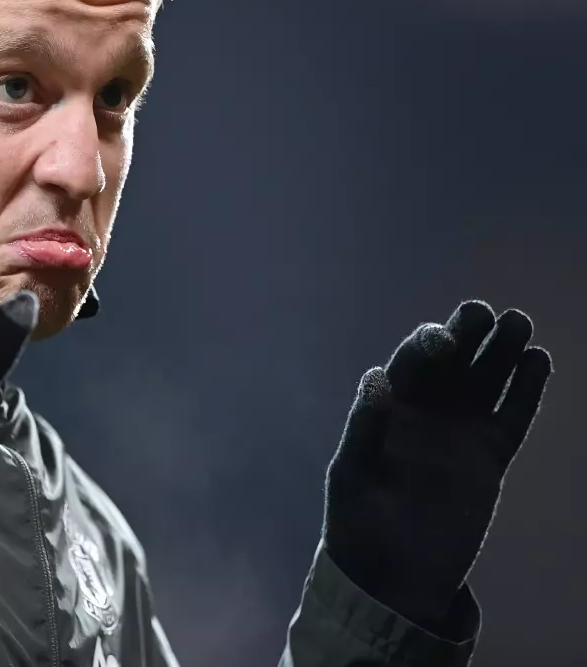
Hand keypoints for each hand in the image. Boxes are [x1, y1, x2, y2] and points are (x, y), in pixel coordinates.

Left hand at [322, 301, 551, 629]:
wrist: (394, 579)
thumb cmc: (358, 525)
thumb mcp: (352, 475)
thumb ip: (364, 429)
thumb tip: (375, 377)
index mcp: (386, 411)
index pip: (409, 366)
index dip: (425, 347)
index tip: (444, 339)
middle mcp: (424, 413)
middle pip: (450, 364)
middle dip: (467, 335)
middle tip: (486, 312)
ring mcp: (458, 433)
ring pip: (483, 381)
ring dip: (501, 352)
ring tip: (520, 323)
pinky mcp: (488, 457)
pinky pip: (509, 415)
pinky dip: (524, 390)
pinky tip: (538, 361)